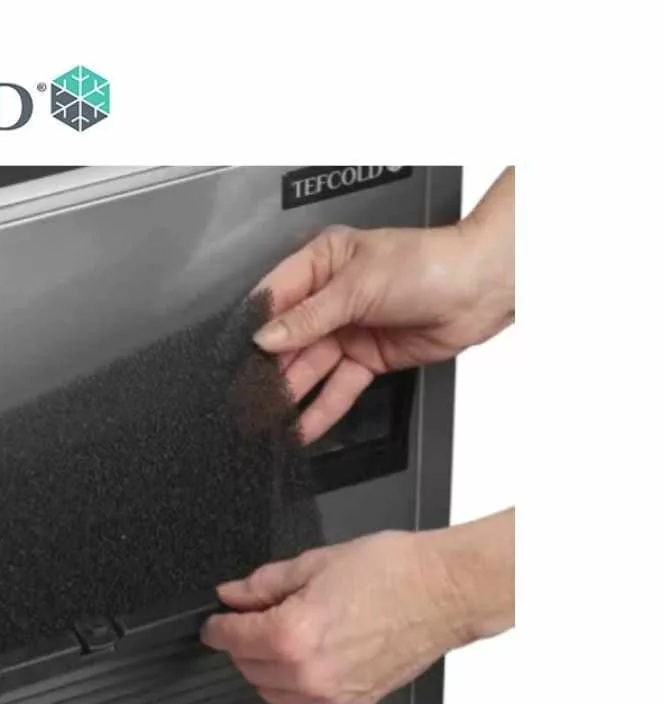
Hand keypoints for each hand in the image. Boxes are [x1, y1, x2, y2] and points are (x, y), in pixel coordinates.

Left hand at [202, 511, 514, 703]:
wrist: (445, 591)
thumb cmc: (393, 572)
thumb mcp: (314, 563)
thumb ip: (264, 584)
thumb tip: (233, 594)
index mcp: (292, 635)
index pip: (232, 640)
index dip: (216, 627)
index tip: (215, 622)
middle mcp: (310, 673)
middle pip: (247, 670)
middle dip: (241, 644)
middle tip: (252, 617)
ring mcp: (333, 693)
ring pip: (273, 692)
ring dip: (265, 667)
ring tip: (282, 634)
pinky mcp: (354, 702)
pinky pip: (307, 700)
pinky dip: (297, 680)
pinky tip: (310, 651)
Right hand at [253, 168, 514, 442]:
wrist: (481, 288)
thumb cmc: (429, 264)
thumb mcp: (358, 285)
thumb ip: (309, 317)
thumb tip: (266, 337)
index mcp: (321, 262)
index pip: (275, 298)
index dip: (256, 328)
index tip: (235, 355)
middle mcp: (330, 297)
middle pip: (289, 340)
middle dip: (269, 371)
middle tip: (245, 397)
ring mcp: (348, 330)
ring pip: (310, 368)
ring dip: (290, 396)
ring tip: (266, 419)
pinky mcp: (367, 358)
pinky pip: (338, 388)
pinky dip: (321, 410)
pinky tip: (301, 427)